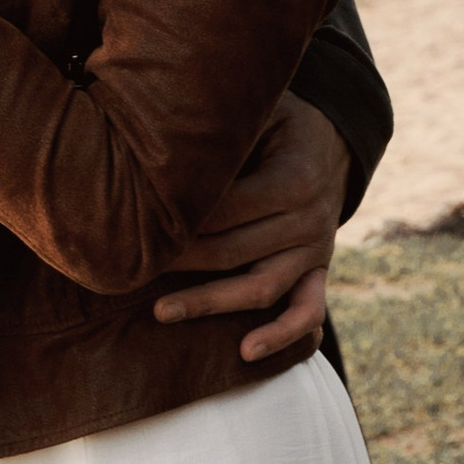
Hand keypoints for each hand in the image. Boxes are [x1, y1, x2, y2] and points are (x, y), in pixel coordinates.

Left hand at [151, 92, 348, 364]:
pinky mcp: (318, 272)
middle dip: (180, 260)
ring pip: (261, 287)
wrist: (333, 143)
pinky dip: (281, 336)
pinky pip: (307, 312)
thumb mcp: (260, 112)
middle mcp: (309, 220)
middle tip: (130, 264)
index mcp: (294, 179)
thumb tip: (160, 132)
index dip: (181, 219)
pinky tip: (245, 352)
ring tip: (161, 311)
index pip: (227, 208)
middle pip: (234, 250)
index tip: (136, 223)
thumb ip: (222, 128)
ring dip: (211, 302)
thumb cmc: (277, 123)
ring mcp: (316, 251)